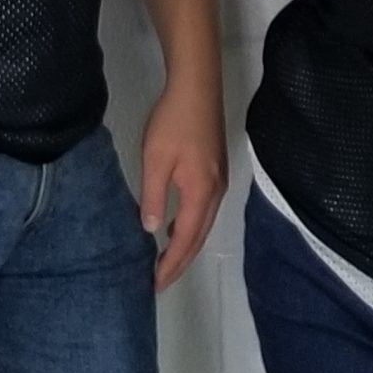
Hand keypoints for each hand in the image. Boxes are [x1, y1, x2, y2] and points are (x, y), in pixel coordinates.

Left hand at [137, 75, 227, 289]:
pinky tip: (176, 226)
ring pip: (204, 224)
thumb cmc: (173, 122)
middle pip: (200, 237)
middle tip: (160, 282)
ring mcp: (220, 181)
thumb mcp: (155, 161)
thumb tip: (152, 230)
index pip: (186, 239)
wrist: (197, 87)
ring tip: (165, 261)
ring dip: (187, 245)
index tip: (155, 285)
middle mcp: (216, 192)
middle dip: (181, 262)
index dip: (171, 264)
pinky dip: (191, 226)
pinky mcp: (217, 171)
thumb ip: (154, 197)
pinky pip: (205, 210)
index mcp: (201, 193)